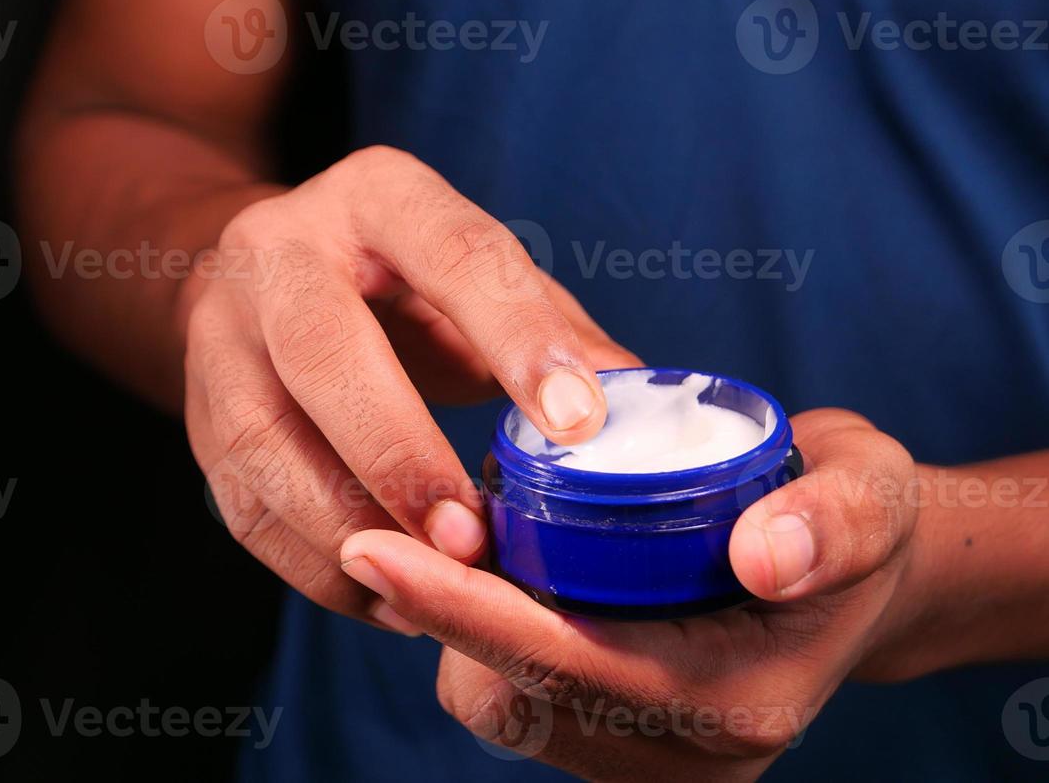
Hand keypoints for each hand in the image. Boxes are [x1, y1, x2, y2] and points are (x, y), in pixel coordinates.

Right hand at [182, 145, 638, 633]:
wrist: (263, 279)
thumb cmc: (400, 283)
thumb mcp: (476, 279)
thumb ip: (553, 333)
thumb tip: (649, 413)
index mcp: (375, 196)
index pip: (450, 254)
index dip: (516, 338)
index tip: (579, 427)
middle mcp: (277, 250)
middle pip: (324, 349)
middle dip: (400, 452)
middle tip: (475, 539)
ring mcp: (219, 333)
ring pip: (263, 440)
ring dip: (350, 526)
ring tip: (436, 588)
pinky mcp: (197, 414)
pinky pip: (242, 505)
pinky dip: (316, 567)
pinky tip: (387, 599)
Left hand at [339, 408, 921, 778]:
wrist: (855, 569)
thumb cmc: (849, 515)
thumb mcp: (872, 490)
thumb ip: (838, 518)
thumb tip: (764, 556)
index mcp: (733, 703)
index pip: (562, 665)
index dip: (459, 605)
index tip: (373, 545)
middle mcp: (683, 756)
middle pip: (505, 699)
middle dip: (439, 613)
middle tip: (416, 514)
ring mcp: (647, 761)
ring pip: (497, 704)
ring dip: (457, 623)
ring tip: (468, 532)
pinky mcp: (617, 745)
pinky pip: (515, 699)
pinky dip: (483, 637)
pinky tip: (493, 568)